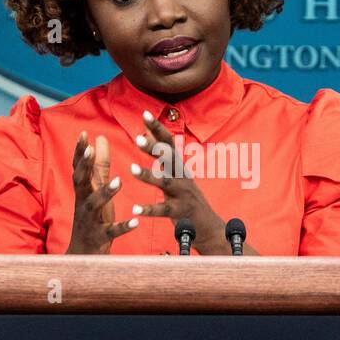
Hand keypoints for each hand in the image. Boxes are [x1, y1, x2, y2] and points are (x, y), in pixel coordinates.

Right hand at [65, 130, 138, 253]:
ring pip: (95, 205)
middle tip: (91, 151)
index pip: (79, 169)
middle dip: (84, 167)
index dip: (80, 152)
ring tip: (119, 181)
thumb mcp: (95, 190)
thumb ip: (99, 166)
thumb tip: (99, 139)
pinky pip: (112, 231)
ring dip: (105, 193)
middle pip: (81, 183)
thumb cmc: (92, 216)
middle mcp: (83, 203)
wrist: (83, 253)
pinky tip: (136, 221)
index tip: (84, 134)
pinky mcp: (100, 237)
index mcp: (84, 191)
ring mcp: (90, 221)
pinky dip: (123, 226)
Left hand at [129, 110, 241, 255]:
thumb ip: (161, 154)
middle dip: (154, 148)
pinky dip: (149, 209)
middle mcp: (182, 176)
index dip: (157, 128)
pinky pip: (163, 210)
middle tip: (138, 138)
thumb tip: (147, 131)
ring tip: (131, 169)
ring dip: (148, 175)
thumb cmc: (186, 196)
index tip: (144, 113)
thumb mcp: (175, 172)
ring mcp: (182, 194)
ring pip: (164, 182)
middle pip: (168, 158)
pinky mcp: (180, 212)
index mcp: (179, 166)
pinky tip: (136, 209)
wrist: (207, 225)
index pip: (168, 143)